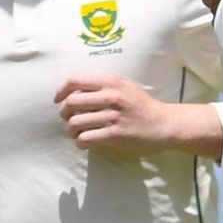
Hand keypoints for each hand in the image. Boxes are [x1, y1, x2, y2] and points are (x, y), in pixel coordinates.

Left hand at [54, 74, 170, 153]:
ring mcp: (113, 116)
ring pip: (75, 123)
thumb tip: (72, 92)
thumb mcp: (124, 86)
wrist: (164, 124)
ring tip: (77, 132)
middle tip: (69, 119)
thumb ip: (102, 85)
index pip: (74, 80)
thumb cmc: (141, 105)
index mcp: (111, 81)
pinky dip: (80, 142)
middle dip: (64, 113)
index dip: (61, 90)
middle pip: (71, 103)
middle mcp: (111, 96)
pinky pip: (85, 139)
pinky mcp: (115, 135)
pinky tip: (85, 142)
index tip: (59, 100)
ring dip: (71, 130)